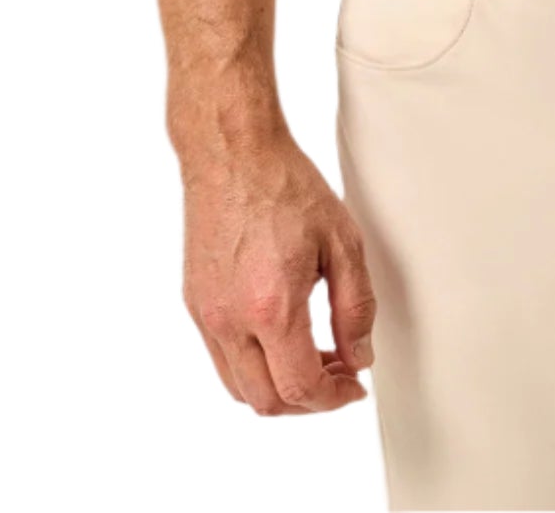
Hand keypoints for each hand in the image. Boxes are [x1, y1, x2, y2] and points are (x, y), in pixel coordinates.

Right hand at [180, 135, 375, 414]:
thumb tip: (359, 356)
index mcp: (271, 307)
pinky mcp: (195, 304)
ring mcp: (207, 314)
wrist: (233, 153)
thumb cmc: (285, 185)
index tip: (354, 386)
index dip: (334, 398)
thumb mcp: (342, 242)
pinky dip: (253, 367)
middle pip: (266, 401)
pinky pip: (222, 359)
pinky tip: (281, 337)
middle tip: (338, 374)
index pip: (300, 388)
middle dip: (308, 402)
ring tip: (313, 357)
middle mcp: (230, 319)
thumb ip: (356, 308)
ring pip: (239, 388)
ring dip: (278, 388)